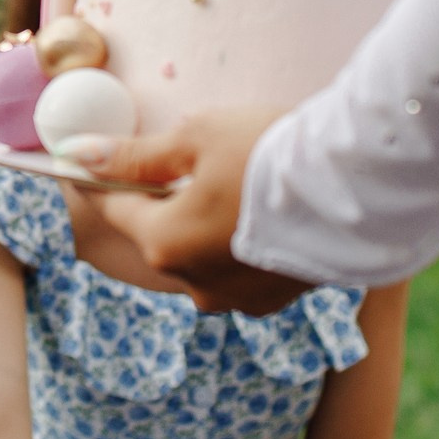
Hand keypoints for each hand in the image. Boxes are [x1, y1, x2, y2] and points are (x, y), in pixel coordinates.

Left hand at [68, 107, 311, 315]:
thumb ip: (134, 155)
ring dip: (201, 223)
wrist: (361, 187)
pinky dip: (237, 242)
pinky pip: (236, 269)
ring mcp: (235, 299)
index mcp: (164, 243)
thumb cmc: (271, 153)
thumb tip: (78, 154)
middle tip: (175, 160)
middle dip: (160, 199)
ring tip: (229, 183)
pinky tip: (259, 211)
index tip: (85, 161)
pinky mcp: (274, 301)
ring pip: (197, 256)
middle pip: (157, 235)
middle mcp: (192, 283)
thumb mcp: (195, 137)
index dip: (98, 180)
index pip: (113, 209)